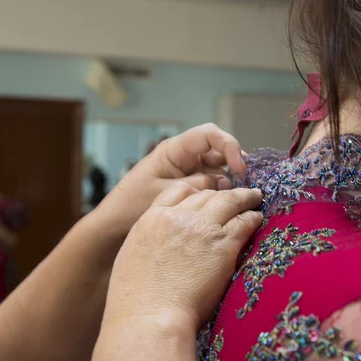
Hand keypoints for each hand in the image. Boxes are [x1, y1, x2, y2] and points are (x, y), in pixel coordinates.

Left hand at [93, 124, 246, 236]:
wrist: (113, 225)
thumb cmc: (131, 205)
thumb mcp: (166, 194)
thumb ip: (197, 186)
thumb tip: (225, 183)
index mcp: (174, 150)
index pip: (210, 135)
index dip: (230, 146)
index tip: (240, 169)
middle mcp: (183, 157)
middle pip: (219, 150)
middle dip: (235, 163)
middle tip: (246, 185)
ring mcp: (187, 171)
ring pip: (218, 168)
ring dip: (230, 180)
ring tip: (239, 198)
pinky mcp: (189, 187)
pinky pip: (212, 183)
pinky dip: (222, 192)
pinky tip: (228, 205)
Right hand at [102, 183, 262, 332]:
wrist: (149, 317)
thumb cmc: (136, 300)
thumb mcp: (132, 256)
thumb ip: (150, 240)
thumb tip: (162, 243)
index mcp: (152, 218)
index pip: (179, 191)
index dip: (198, 192)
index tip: (208, 196)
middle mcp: (177, 217)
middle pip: (207, 194)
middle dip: (223, 193)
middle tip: (236, 196)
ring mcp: (201, 228)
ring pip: (229, 201)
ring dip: (244, 198)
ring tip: (254, 198)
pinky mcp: (223, 244)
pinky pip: (244, 222)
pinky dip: (253, 217)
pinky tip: (258, 218)